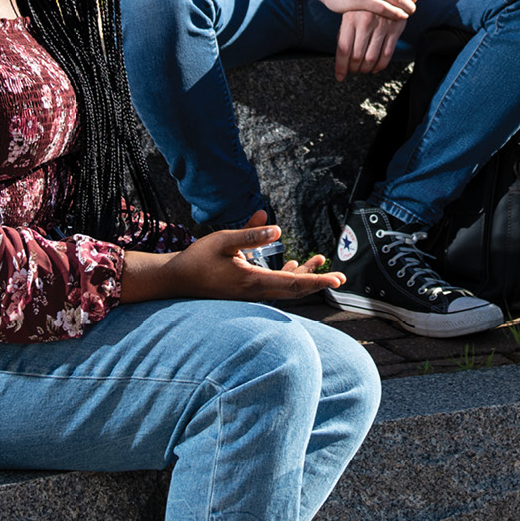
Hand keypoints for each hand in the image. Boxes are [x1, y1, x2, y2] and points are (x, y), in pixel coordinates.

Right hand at [163, 213, 344, 301]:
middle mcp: (256, 291)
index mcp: (253, 281)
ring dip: (305, 276)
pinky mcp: (248, 290)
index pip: (294, 283)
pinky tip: (296, 265)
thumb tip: (277, 228)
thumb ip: (251, 234)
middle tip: (341, 278)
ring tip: (320, 261)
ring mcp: (252, 292)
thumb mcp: (223, 241)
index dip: (318, 281)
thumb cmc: (198, 259)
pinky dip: (289, 276)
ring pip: (286, 287)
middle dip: (319, 281)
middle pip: (295, 289)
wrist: (178, 280)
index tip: (337, 280)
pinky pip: (275, 285)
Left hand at [336, 9, 406, 80]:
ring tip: (363, 70)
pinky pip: (387, 53)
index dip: (341, 67)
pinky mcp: (395, 29)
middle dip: (353, 68)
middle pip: (357, 56)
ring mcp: (381, 26)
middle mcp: (365, 23)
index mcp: (350, 19)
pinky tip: (376, 67)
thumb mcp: (349, 11)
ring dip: (366, 69)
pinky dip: (381, 65)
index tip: (340, 76)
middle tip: (352, 71)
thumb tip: (341, 54)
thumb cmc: (364, 1)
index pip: (343, 49)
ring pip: (372, 58)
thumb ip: (345, 31)